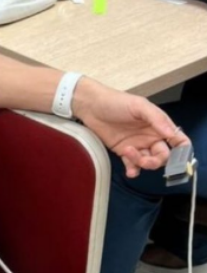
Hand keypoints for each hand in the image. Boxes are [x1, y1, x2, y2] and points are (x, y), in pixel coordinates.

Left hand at [72, 79, 190, 177]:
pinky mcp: (123, 151)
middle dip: (156, 161)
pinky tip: (130, 171)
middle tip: (144, 159)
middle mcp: (150, 137)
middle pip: (164, 156)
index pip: (178, 141)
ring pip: (148, 162)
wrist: (90, 105)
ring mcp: (137, 145)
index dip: (182, 151)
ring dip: (142, 163)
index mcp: (158, 125)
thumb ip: (156, 118)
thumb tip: (171, 134)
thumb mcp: (139, 105)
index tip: (177, 158)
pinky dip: (133, 170)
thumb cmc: (115, 101)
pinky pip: (133, 165)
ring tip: (128, 153)